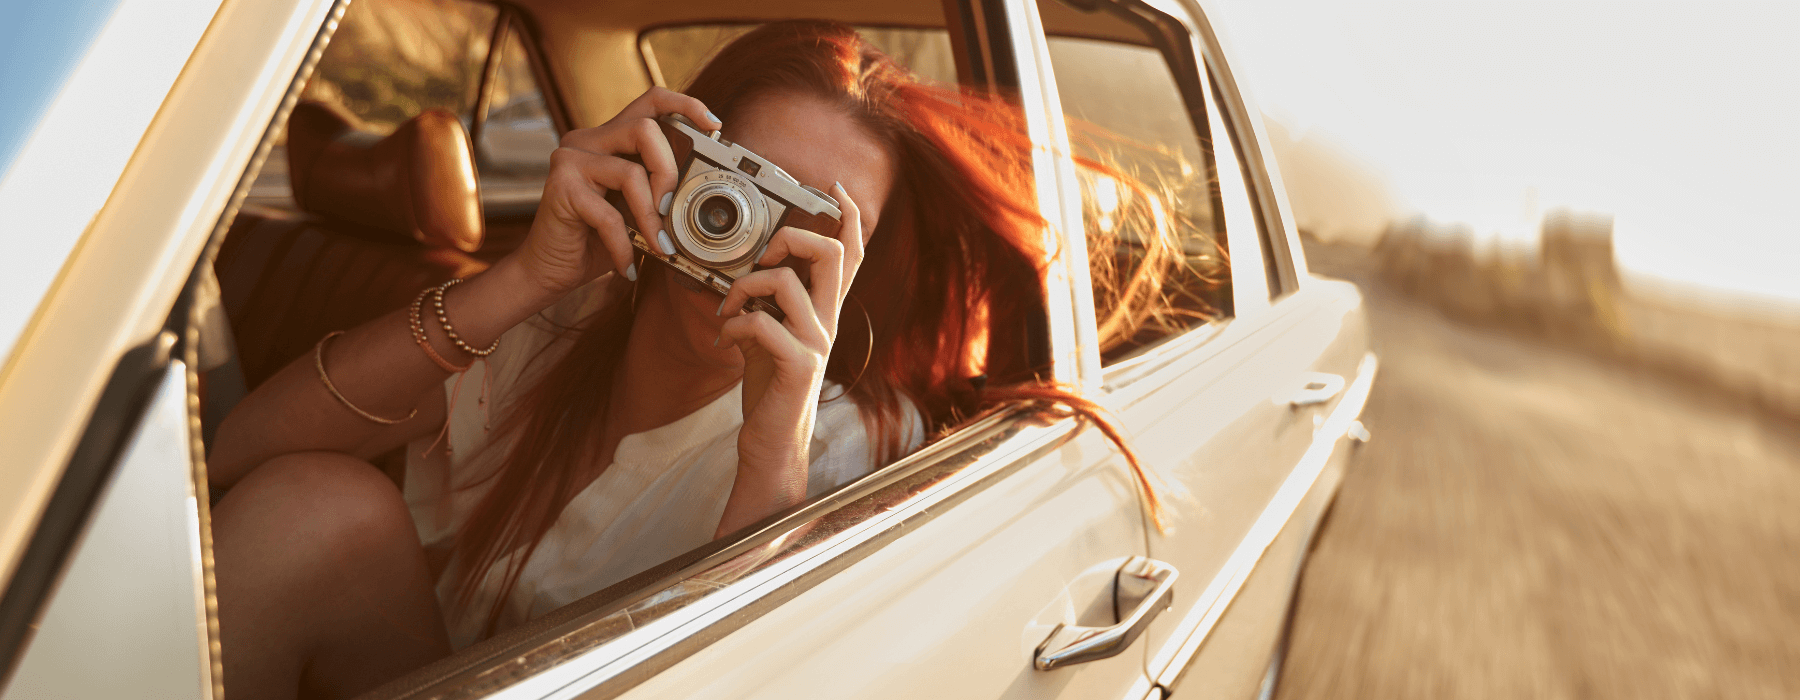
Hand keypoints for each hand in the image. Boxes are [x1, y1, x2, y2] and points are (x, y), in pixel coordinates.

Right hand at [509, 87, 720, 298]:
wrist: (550, 270)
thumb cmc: (596, 240)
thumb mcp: (636, 211)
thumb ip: (659, 192)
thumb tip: (701, 192)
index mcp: (609, 138)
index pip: (650, 101)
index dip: (684, 105)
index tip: (713, 124)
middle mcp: (588, 140)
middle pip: (645, 130)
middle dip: (669, 173)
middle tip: (672, 210)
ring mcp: (571, 159)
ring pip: (632, 172)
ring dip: (651, 218)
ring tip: (658, 247)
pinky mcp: (561, 186)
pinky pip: (610, 214)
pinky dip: (625, 246)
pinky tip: (628, 265)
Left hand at [714, 184, 866, 529]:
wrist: (771, 442)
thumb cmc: (768, 386)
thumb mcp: (768, 333)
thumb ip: (767, 302)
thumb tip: (746, 271)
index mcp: (824, 310)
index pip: (850, 254)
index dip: (848, 216)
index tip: (833, 189)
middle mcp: (828, 322)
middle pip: (832, 254)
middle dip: (792, 238)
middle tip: (765, 255)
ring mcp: (816, 343)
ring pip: (786, 283)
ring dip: (744, 286)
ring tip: (728, 307)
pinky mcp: (796, 365)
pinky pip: (761, 324)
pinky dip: (732, 325)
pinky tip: (723, 338)